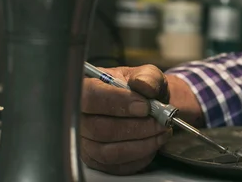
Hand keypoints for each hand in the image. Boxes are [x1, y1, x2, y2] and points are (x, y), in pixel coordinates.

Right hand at [80, 65, 201, 174]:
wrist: (148, 107)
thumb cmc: (142, 89)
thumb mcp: (148, 75)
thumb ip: (147, 77)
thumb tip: (143, 85)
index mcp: (87, 88)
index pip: (91, 96)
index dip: (118, 102)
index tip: (144, 106)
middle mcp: (80, 117)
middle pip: (100, 128)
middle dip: (137, 127)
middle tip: (160, 122)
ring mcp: (85, 142)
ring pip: (109, 151)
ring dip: (142, 144)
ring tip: (161, 132)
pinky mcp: (96, 161)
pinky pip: (116, 166)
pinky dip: (140, 157)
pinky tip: (153, 144)